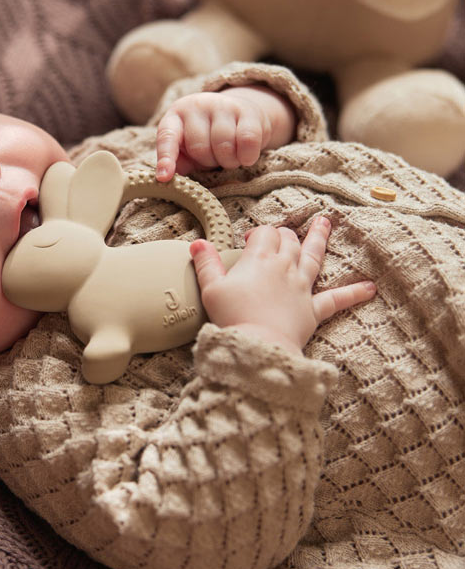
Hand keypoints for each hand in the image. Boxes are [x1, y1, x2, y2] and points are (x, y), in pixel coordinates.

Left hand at [155, 86, 295, 180]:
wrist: (242, 114)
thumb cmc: (209, 137)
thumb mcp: (188, 150)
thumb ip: (179, 162)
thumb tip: (171, 178)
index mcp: (175, 117)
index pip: (167, 138)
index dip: (166, 158)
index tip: (164, 177)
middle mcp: (196, 106)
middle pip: (199, 147)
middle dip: (208, 161)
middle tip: (214, 158)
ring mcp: (222, 105)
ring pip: (223, 146)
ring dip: (228, 161)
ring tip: (229, 157)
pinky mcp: (248, 110)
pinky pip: (247, 140)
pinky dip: (247, 156)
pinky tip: (246, 157)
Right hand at [190, 216, 375, 354]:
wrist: (258, 345)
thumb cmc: (232, 317)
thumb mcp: (211, 288)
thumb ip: (206, 263)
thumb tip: (198, 243)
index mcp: (259, 259)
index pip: (264, 234)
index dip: (256, 234)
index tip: (246, 241)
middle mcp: (284, 268)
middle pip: (288, 240)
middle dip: (284, 234)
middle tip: (281, 234)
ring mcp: (301, 287)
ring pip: (313, 256)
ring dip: (320, 238)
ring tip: (326, 223)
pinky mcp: (312, 310)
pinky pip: (336, 299)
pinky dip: (353, 293)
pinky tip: (370, 288)